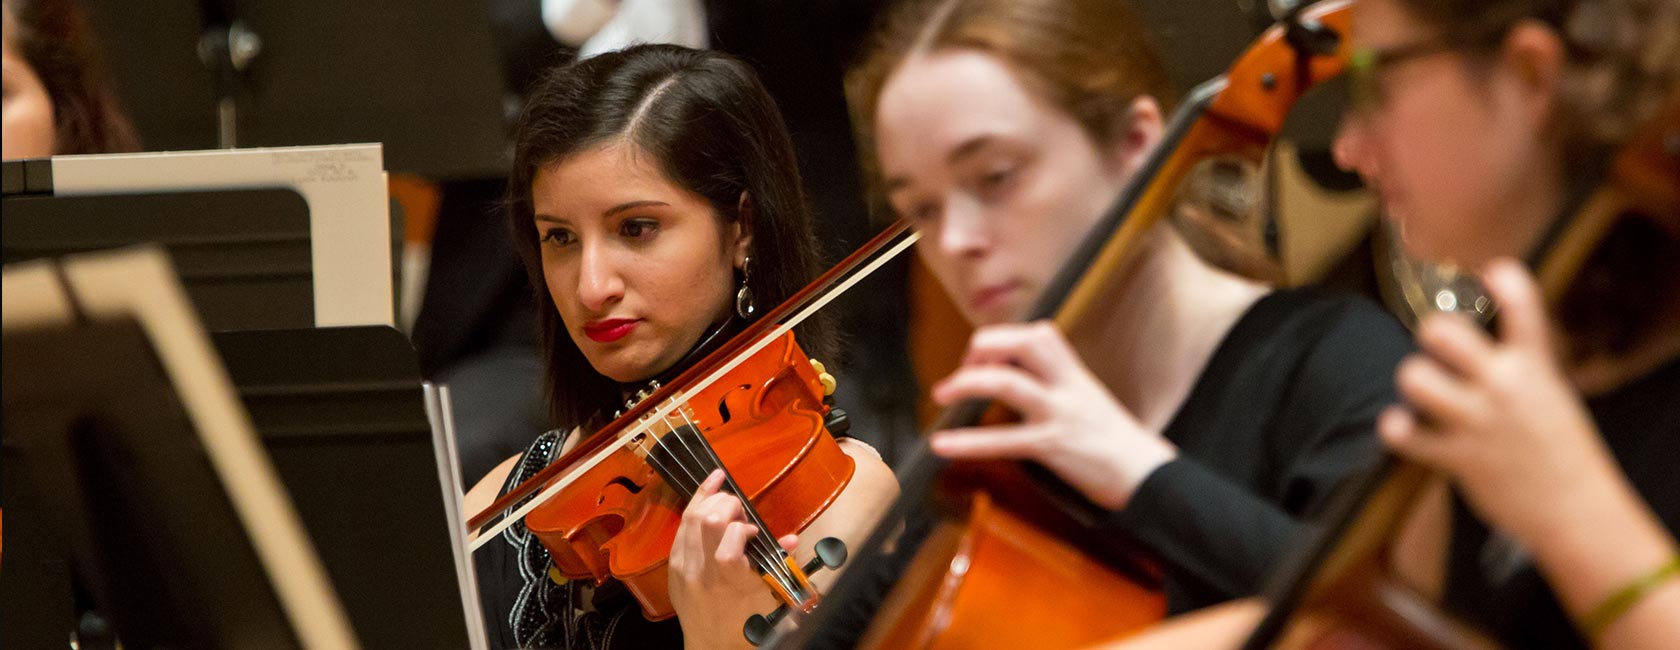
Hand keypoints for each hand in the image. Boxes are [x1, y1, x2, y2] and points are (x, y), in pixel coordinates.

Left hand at [668, 470, 797, 649]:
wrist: (712, 645)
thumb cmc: (744, 622)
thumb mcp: (767, 596)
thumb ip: (779, 563)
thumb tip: (793, 538)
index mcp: (728, 580)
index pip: (732, 535)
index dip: (744, 526)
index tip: (752, 531)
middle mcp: (701, 570)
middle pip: (707, 519)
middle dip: (727, 503)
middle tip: (739, 509)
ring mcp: (682, 567)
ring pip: (690, 517)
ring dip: (709, 499)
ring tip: (723, 491)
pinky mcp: (672, 565)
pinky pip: (680, 528)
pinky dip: (693, 508)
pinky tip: (705, 496)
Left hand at [928, 321, 1177, 509]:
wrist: (1144, 473)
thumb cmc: (1109, 437)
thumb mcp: (1084, 395)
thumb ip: (1051, 381)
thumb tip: (1007, 374)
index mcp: (1073, 371)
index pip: (1036, 334)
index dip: (1002, 340)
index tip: (983, 359)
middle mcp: (1066, 385)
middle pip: (1023, 343)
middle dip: (983, 347)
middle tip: (961, 369)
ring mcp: (1059, 414)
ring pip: (1008, 383)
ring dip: (966, 384)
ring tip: (941, 394)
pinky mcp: (1051, 447)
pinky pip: (1003, 440)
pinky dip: (967, 442)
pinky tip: (942, 444)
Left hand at [1378, 259, 1622, 546]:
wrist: (1577, 509)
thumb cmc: (1557, 446)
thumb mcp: (1548, 390)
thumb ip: (1516, 359)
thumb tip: (1475, 334)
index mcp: (1534, 364)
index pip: (1522, 304)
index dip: (1502, 279)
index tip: (1490, 272)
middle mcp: (1504, 386)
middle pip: (1442, 333)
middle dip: (1432, 332)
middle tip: (1438, 347)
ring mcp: (1477, 421)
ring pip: (1414, 377)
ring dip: (1412, 380)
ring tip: (1423, 392)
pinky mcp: (1456, 457)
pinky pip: (1403, 433)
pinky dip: (1395, 428)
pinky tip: (1402, 426)